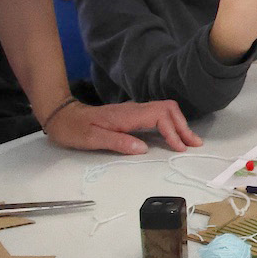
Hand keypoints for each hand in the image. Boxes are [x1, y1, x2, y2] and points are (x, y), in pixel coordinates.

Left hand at [43, 98, 201, 155]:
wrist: (62, 116)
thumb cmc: (75, 129)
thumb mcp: (92, 139)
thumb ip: (118, 142)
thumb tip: (143, 148)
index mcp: (127, 115)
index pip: (159, 117)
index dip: (172, 132)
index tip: (179, 148)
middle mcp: (134, 109)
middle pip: (168, 109)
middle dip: (183, 126)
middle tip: (194, 144)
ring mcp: (133, 110)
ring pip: (164, 110)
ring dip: (179, 124)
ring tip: (189, 141)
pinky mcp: (132, 115)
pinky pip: (157, 115)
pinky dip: (170, 124)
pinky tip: (172, 135)